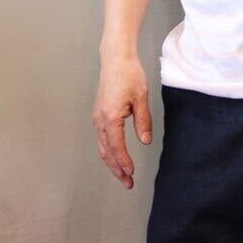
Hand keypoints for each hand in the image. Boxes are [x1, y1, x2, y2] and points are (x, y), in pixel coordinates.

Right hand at [92, 52, 151, 189]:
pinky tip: (116, 156)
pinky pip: (102, 138)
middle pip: (107, 151)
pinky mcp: (99, 113)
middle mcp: (100, 120)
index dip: (124, 163)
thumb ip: (143, 121)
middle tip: (128, 183)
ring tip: (123, 174)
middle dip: (117, 169)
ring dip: (112, 162)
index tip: (131, 175)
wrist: (115, 59)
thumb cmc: (129, 75)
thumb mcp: (141, 98)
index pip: (117, 147)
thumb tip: (145, 141)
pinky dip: (108, 150)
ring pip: (103, 146)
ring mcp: (97, 117)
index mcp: (110, 117)